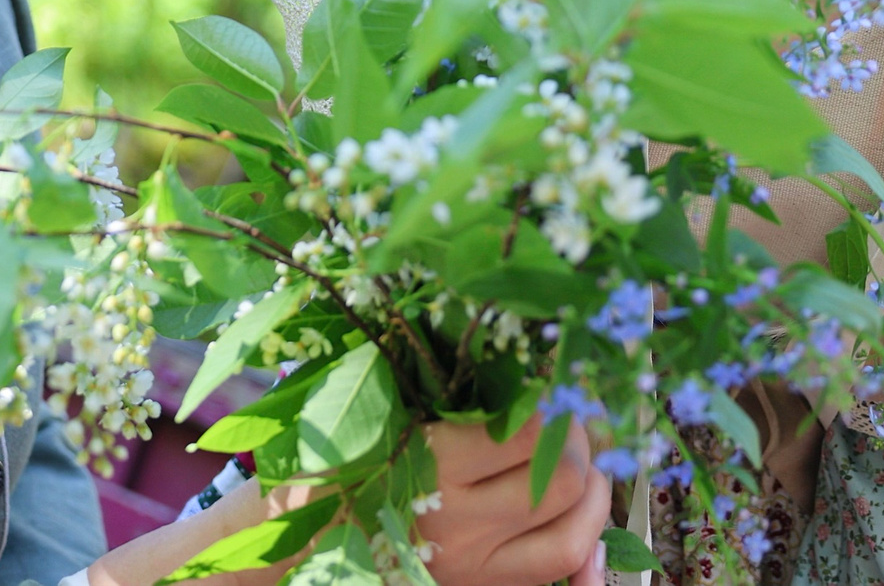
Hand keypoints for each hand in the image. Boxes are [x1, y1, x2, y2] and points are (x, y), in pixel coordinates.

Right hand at [80, 417, 611, 585]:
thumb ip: (417, 371)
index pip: (532, 431)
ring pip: (572, 531)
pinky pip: (555, 575)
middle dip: (581, 446)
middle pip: (562, 480)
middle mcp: (459, 514)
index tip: (554, 386)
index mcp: (431, 458)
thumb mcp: (361, 401)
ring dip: (594, 495)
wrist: (290, 540)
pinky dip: (586, 550)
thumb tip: (478, 322)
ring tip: (587, 468)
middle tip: (572, 424)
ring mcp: (472, 560)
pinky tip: (587, 526)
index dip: (558, 405)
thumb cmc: (325, 456)